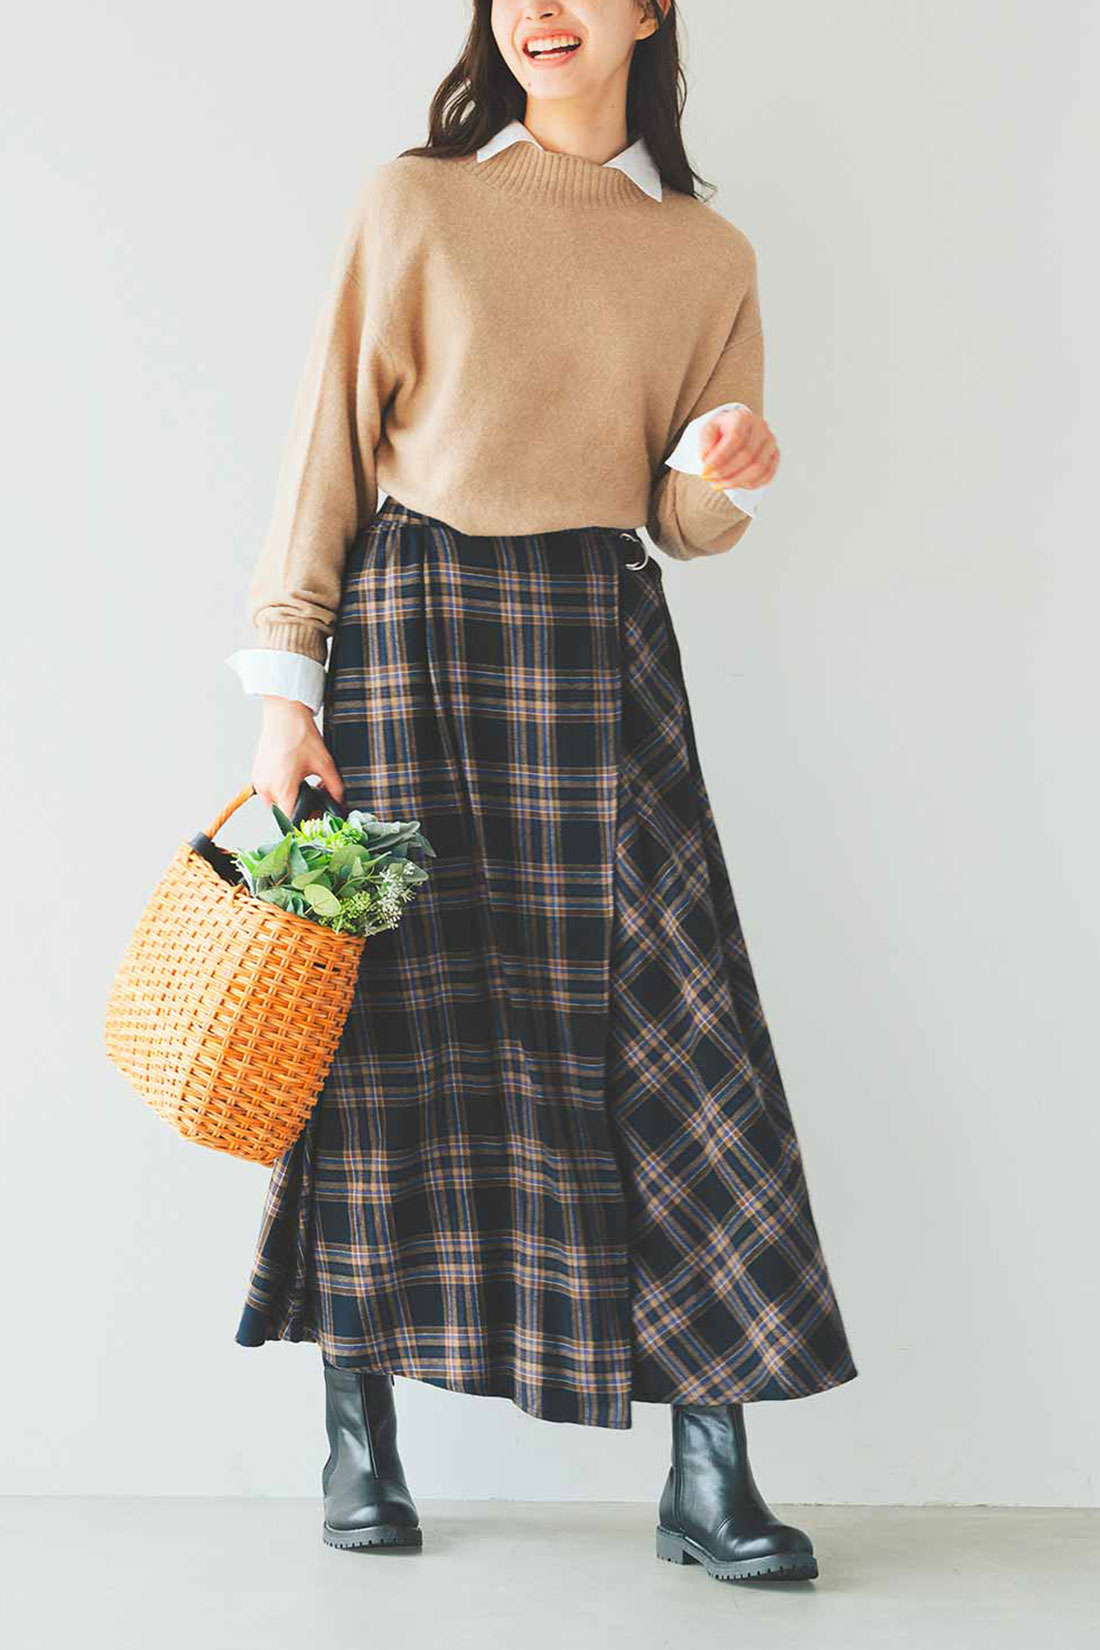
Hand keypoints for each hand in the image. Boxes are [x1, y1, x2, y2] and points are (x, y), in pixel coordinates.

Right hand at [252, 697, 344, 818]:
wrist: (284, 714)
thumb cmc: (301, 736)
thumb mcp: (325, 764)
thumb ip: (335, 788)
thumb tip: (339, 802)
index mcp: (283, 788)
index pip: (291, 820)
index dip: (305, 823)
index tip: (316, 819)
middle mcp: (267, 788)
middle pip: (283, 814)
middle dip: (299, 811)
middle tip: (315, 800)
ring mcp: (259, 781)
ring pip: (275, 805)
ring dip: (289, 802)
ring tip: (303, 787)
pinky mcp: (257, 774)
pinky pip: (268, 793)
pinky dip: (280, 792)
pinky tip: (292, 780)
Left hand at [699, 407, 778, 489]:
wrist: (737, 428)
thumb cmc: (722, 430)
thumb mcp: (708, 431)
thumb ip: (705, 443)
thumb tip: (706, 459)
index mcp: (743, 417)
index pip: (735, 439)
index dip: (719, 459)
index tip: (705, 471)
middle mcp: (760, 427)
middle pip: (747, 456)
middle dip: (725, 472)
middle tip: (709, 479)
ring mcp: (770, 441)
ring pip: (758, 468)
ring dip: (736, 481)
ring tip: (719, 484)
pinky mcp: (775, 455)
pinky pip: (766, 475)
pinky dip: (750, 484)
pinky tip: (735, 484)